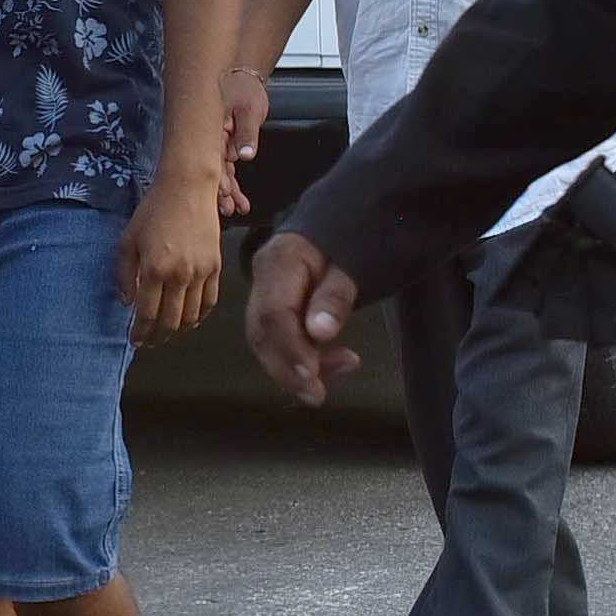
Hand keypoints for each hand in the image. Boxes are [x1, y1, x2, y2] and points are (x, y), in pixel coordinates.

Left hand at [120, 178, 223, 345]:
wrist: (187, 187)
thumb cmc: (153, 211)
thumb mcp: (127, 241)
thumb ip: (123, 274)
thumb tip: (127, 302)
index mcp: (154, 269)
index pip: (147, 314)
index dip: (140, 332)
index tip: (135, 341)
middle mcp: (179, 275)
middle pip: (171, 321)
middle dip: (158, 337)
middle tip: (150, 342)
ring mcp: (201, 272)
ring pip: (192, 315)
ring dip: (179, 330)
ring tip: (169, 333)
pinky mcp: (216, 266)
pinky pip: (210, 301)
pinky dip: (200, 316)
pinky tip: (191, 319)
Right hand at [217, 66, 268, 220]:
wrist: (244, 79)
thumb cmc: (244, 89)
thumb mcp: (249, 109)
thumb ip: (246, 133)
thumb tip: (244, 154)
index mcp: (210, 126)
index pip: (211, 154)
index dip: (216, 174)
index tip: (222, 191)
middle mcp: (209, 137)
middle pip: (213, 167)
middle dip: (220, 190)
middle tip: (228, 207)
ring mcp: (215, 144)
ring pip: (220, 172)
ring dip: (228, 192)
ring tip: (236, 208)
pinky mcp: (223, 147)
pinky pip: (227, 169)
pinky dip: (233, 184)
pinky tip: (239, 200)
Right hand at [244, 230, 362, 404]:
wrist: (343, 220)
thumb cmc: (352, 236)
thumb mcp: (353, 260)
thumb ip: (336, 296)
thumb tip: (320, 333)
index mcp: (279, 262)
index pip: (274, 313)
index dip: (290, 349)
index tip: (311, 376)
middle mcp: (264, 279)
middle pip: (262, 332)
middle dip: (286, 369)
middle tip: (316, 395)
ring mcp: (265, 293)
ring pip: (268, 340)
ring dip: (295, 368)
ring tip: (336, 374)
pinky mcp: (275, 306)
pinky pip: (280, 338)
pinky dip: (302, 358)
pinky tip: (333, 362)